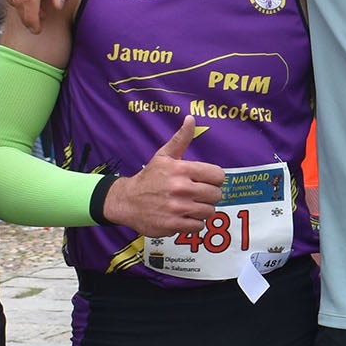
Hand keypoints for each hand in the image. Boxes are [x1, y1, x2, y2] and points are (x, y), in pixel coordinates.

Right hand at [103, 117, 224, 235]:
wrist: (127, 201)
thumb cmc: (149, 178)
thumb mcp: (164, 156)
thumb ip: (181, 139)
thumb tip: (191, 118)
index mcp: (181, 169)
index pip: (218, 175)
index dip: (214, 179)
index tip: (205, 180)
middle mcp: (180, 188)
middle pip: (216, 195)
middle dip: (209, 195)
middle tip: (197, 194)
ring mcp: (177, 208)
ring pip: (209, 211)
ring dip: (202, 210)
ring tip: (190, 205)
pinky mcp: (173, 225)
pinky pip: (198, 226)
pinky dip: (194, 223)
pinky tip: (184, 216)